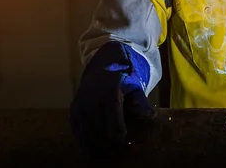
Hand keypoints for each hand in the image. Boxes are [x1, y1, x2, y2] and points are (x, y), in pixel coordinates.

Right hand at [69, 42, 154, 159]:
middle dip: (108, 145)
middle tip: (116, 153)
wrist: (102, 69)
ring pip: (87, 134)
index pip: (114, 123)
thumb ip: (142, 102)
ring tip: (104, 156)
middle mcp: (93, 100)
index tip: (124, 143)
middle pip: (100, 132)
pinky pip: (77, 132)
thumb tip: (152, 116)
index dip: (119, 136)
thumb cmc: (123, 80)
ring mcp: (81, 106)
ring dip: (95, 148)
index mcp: (110, 94)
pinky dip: (83, 143)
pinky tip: (90, 152)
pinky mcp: (74, 111)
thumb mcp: (135, 87)